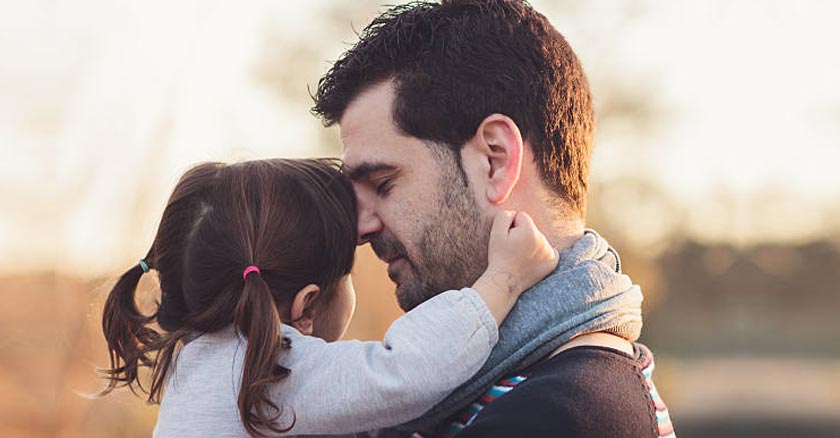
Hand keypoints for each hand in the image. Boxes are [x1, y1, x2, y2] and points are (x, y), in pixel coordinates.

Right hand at [471, 210, 558, 324]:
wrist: (505, 281)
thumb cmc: (499, 256)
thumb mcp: (495, 233)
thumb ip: (504, 215)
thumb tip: (515, 213)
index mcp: (530, 231)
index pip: (522, 217)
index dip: (512, 226)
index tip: (509, 240)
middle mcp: (543, 240)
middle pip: (532, 228)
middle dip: (523, 234)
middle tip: (514, 250)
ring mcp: (550, 252)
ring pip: (539, 238)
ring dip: (532, 243)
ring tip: (521, 256)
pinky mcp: (553, 262)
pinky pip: (548, 249)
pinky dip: (541, 253)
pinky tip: (532, 260)